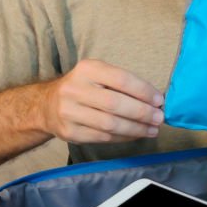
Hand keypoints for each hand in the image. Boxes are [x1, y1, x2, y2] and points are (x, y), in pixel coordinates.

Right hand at [42, 59, 163, 143]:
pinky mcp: (70, 132)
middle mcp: (75, 89)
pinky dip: (124, 138)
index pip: (121, 79)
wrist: (46, 105)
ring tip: (152, 130)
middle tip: (159, 118)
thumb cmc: (83, 87)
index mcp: (87, 69)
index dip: (143, 91)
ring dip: (136, 129)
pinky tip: (135, 135)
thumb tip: (154, 100)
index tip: (160, 100)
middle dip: (142, 113)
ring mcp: (69, 112)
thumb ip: (122, 83)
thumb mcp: (98, 74)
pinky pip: (103, 137)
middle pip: (115, 104)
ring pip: (110, 124)